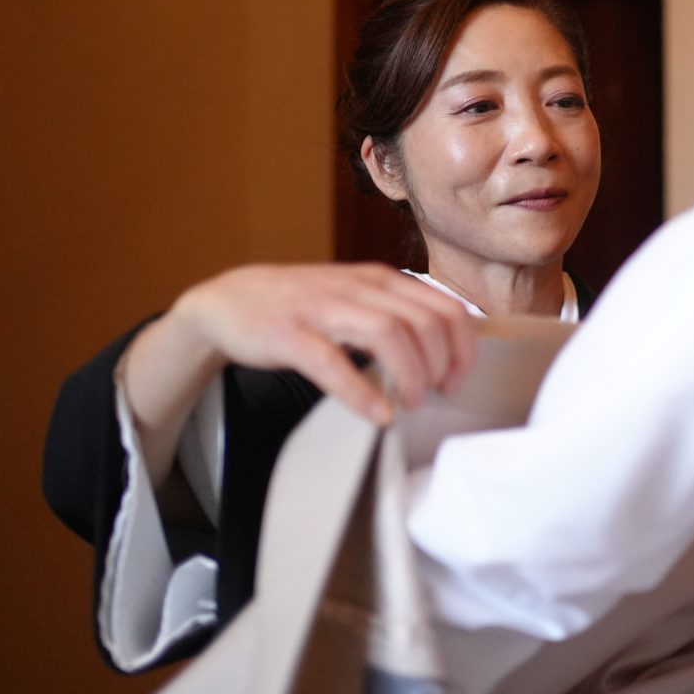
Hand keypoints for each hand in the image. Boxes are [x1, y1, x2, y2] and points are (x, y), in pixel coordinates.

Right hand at [122, 264, 477, 485]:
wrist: (230, 300)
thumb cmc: (305, 306)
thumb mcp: (359, 299)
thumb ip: (399, 317)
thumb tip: (446, 353)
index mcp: (382, 280)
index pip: (446, 308)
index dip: (462, 348)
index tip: (456, 378)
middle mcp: (359, 287)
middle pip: (425, 322)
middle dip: (440, 365)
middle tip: (435, 395)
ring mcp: (323, 307)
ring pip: (389, 334)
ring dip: (411, 375)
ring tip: (411, 403)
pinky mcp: (290, 333)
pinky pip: (333, 362)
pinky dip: (361, 391)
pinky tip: (378, 414)